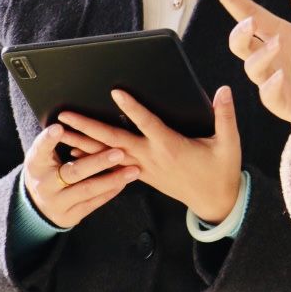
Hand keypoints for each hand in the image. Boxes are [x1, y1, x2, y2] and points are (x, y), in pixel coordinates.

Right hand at [23, 123, 139, 227]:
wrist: (35, 207)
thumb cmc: (46, 170)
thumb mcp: (43, 156)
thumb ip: (53, 142)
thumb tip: (72, 119)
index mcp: (36, 165)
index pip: (41, 149)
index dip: (49, 139)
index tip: (59, 127)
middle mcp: (45, 185)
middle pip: (73, 172)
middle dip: (97, 162)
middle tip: (119, 152)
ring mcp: (58, 203)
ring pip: (88, 189)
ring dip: (113, 179)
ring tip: (134, 170)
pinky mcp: (70, 216)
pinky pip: (94, 203)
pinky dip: (110, 191)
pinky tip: (125, 182)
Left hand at [58, 86, 243, 223]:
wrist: (214, 201)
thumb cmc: (221, 170)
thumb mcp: (229, 142)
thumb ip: (225, 115)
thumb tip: (224, 90)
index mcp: (170, 146)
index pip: (147, 123)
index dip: (131, 107)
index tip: (115, 92)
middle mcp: (151, 157)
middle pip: (113, 141)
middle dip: (88, 126)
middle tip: (66, 115)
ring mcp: (143, 168)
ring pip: (107, 154)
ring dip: (83, 143)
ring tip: (61, 132)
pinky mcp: (141, 174)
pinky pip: (111, 166)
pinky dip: (93, 158)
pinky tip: (76, 152)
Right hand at [208, 0, 290, 127]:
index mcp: (279, 34)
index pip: (249, 14)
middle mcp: (270, 56)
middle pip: (240, 43)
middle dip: (240, 32)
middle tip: (252, 22)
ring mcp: (272, 79)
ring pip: (252, 67)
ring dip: (261, 55)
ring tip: (278, 43)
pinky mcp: (281, 101)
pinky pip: (267, 94)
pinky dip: (271, 85)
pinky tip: (280, 76)